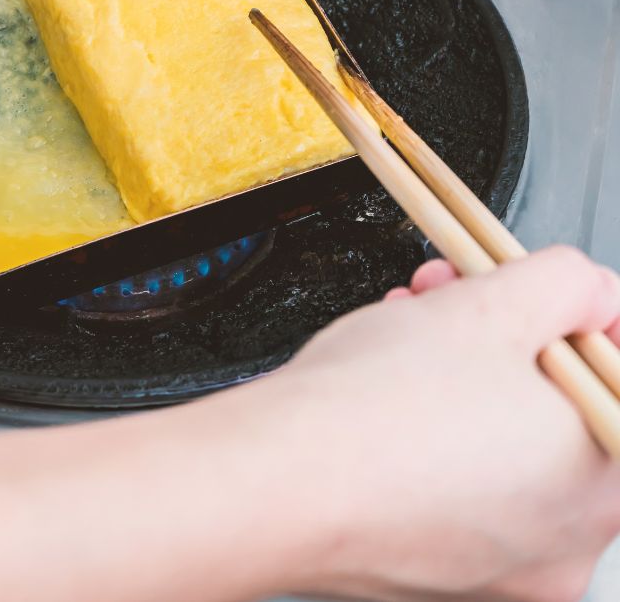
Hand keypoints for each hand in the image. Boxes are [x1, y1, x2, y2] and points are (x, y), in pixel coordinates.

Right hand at [265, 246, 619, 601]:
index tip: (554, 298)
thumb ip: (567, 283)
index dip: (592, 325)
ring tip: (408, 329)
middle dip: (513, 342)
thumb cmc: (375, 409)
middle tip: (463, 298)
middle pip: (565, 417)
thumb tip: (589, 291)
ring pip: (507, 452)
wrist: (271, 484)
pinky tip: (388, 395)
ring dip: (468, 382)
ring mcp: (504, 572)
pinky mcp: (441, 579)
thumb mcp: (490, 304)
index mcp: (610, 480)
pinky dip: (438, 441)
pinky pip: (461, 495)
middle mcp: (571, 544)